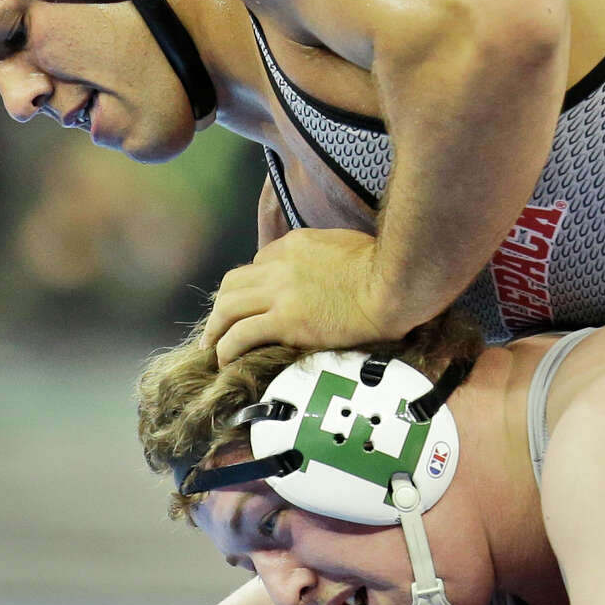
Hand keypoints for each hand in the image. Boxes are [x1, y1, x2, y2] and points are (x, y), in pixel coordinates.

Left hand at [202, 228, 398, 365]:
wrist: (393, 285)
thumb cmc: (384, 268)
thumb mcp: (345, 245)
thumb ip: (323, 255)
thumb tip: (323, 269)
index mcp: (294, 244)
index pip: (260, 262)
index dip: (254, 284)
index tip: (255, 303)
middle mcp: (278, 265)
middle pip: (234, 283)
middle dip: (222, 305)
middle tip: (218, 324)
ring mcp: (279, 293)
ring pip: (228, 307)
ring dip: (215, 327)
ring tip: (211, 346)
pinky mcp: (285, 321)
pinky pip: (241, 334)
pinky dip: (226, 347)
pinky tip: (223, 359)